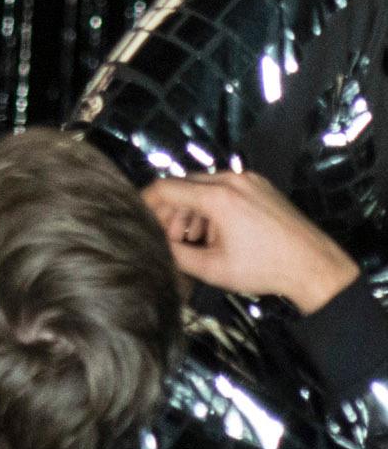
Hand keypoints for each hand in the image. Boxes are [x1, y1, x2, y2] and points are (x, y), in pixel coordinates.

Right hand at [145, 169, 359, 312]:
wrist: (313, 265)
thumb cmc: (263, 269)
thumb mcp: (213, 268)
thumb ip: (178, 254)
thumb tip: (156, 245)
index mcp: (216, 196)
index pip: (166, 187)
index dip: (146, 200)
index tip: (135, 214)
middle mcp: (230, 179)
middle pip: (184, 185)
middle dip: (170, 210)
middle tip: (166, 238)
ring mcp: (247, 179)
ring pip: (204, 186)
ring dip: (191, 209)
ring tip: (192, 239)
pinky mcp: (260, 184)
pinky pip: (225, 187)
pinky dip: (212, 205)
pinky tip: (215, 231)